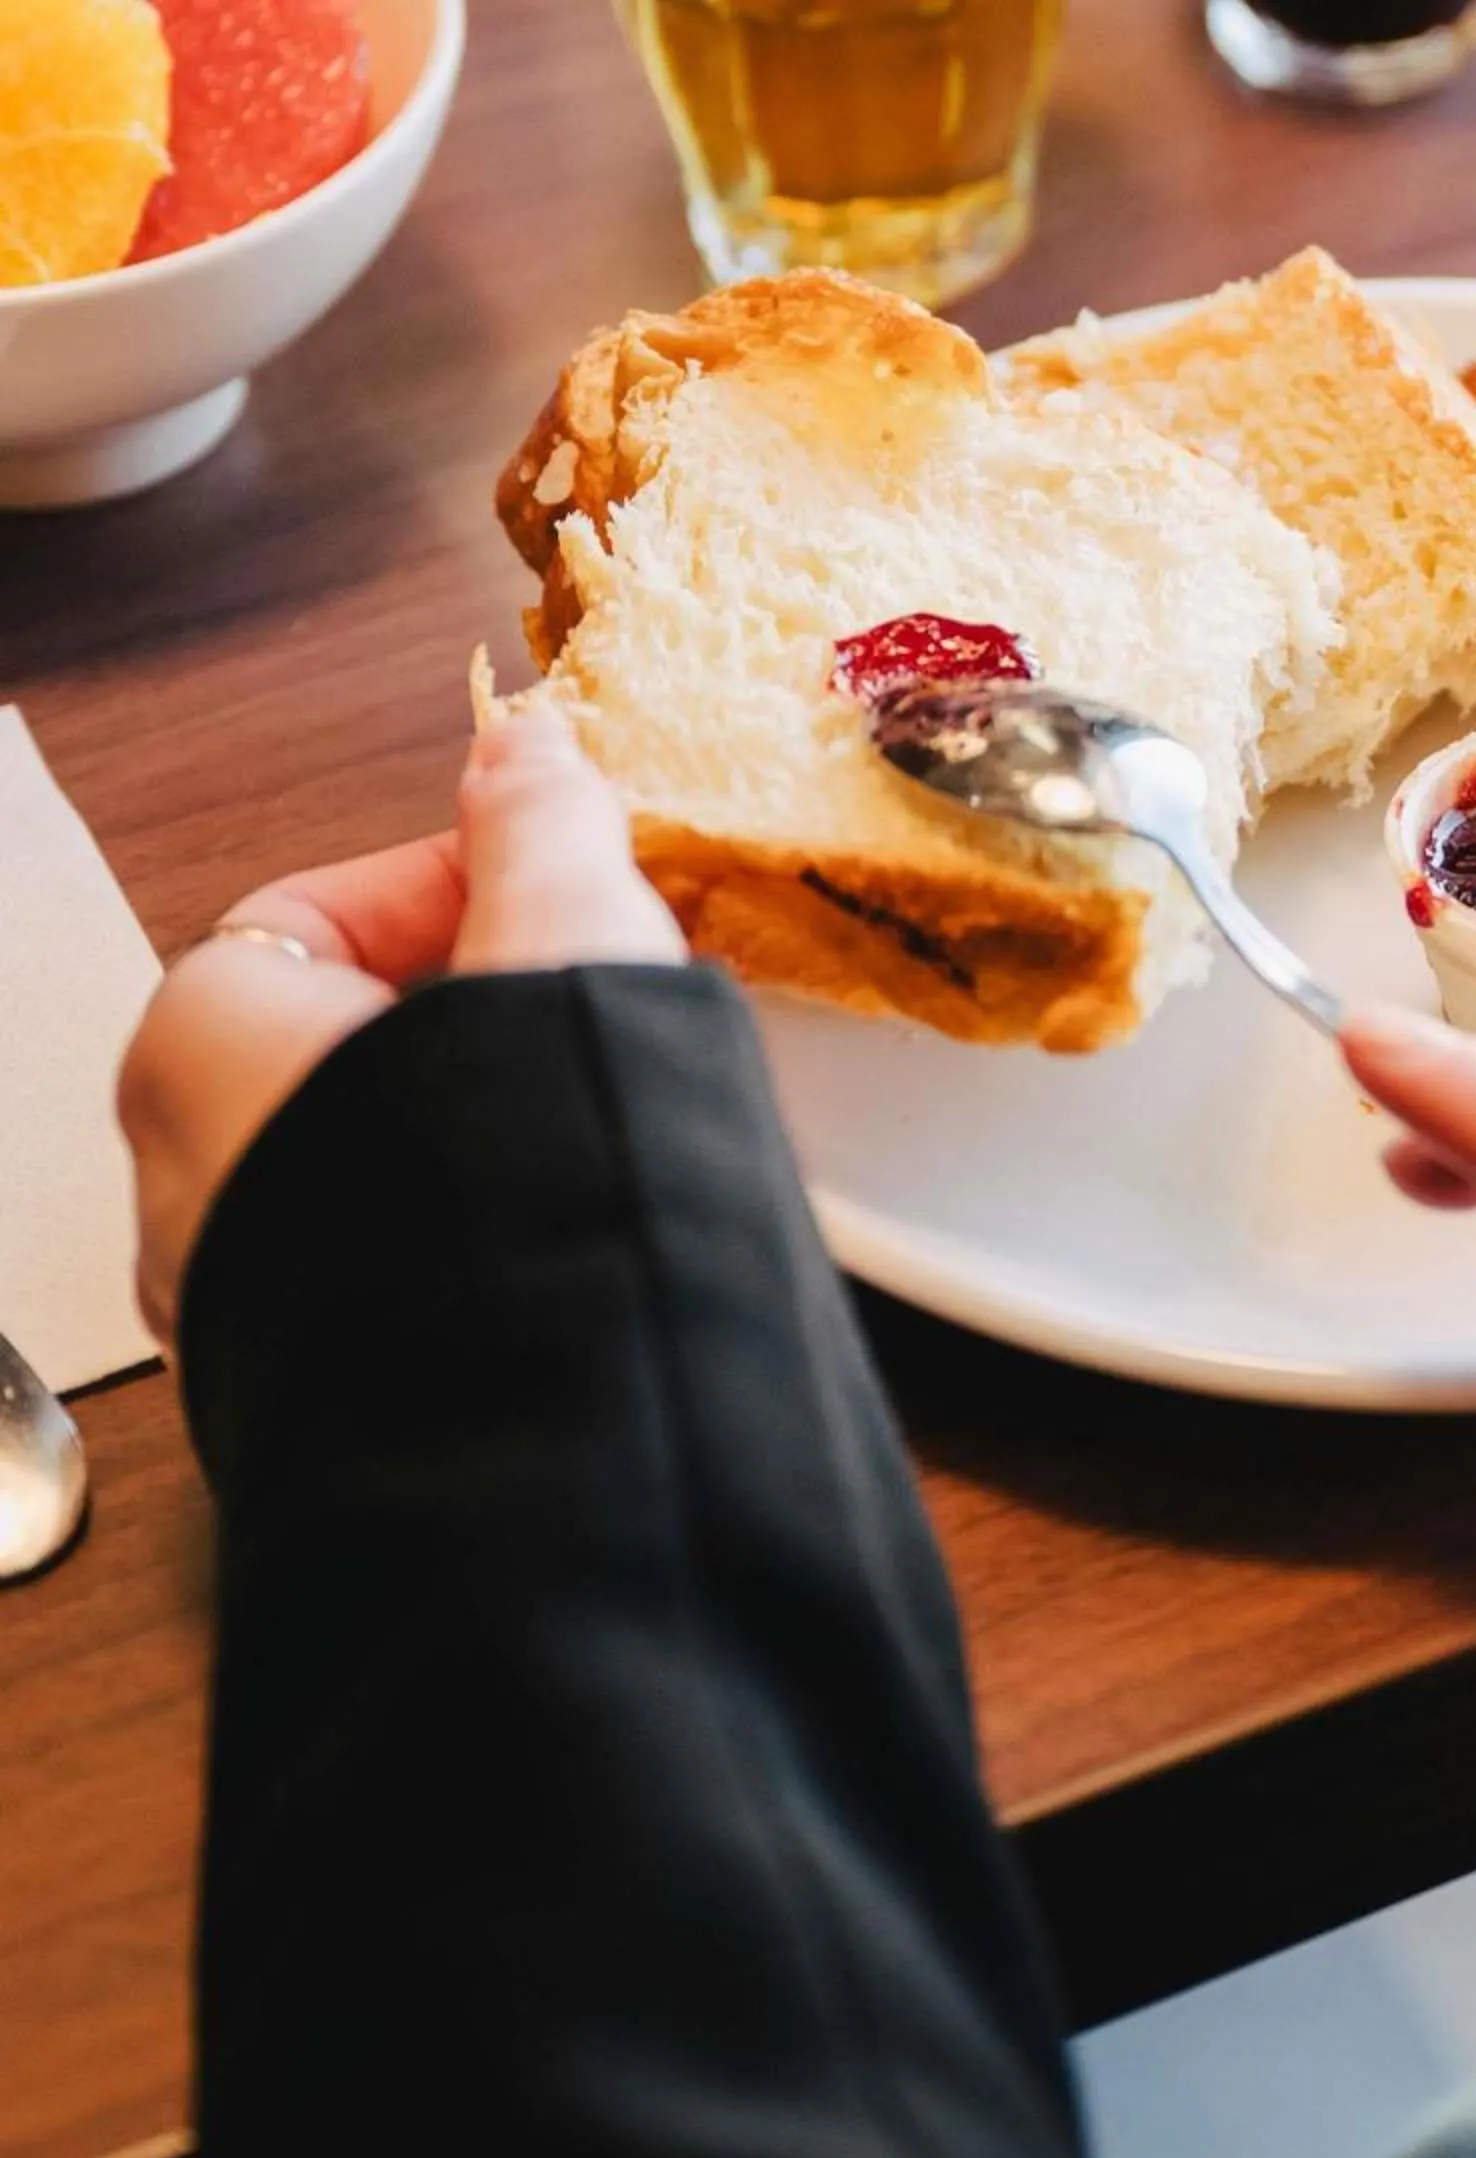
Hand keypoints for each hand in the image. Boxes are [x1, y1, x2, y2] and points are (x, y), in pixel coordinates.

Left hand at [118, 713, 684, 1342]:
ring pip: (377, 1160)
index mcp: (201, 1044)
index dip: (466, 886)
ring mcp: (247, 1300)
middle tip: (598, 1002)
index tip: (569, 893)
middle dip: (482, 1013)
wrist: (551, 1411)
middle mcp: (186, 1178)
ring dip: (486, 1124)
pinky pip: (400, 1264)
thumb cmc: (522, 1172)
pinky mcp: (320, 1392)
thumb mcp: (562, 933)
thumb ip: (543, 823)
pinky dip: (479, 1228)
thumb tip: (525, 738)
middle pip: (350, 1042)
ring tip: (599, 1118)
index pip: (321, 915)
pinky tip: (573, 1222)